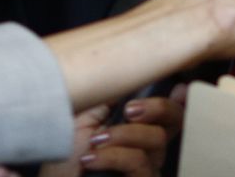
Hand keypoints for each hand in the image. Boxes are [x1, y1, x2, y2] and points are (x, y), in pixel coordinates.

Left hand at [39, 94, 183, 176]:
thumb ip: (115, 93)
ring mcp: (147, 165)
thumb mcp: (87, 110)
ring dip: (123, 135)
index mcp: (138, 123)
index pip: (169, 107)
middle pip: (176, 119)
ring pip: (157, 139)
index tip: (180, 88)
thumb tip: (138, 69)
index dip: (181, 96)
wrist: (53, 176)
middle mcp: (148, 144)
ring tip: (95, 140)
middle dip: (158, 108)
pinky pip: (140, 163)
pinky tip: (90, 159)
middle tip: (130, 109)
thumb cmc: (65, 148)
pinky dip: (113, 157)